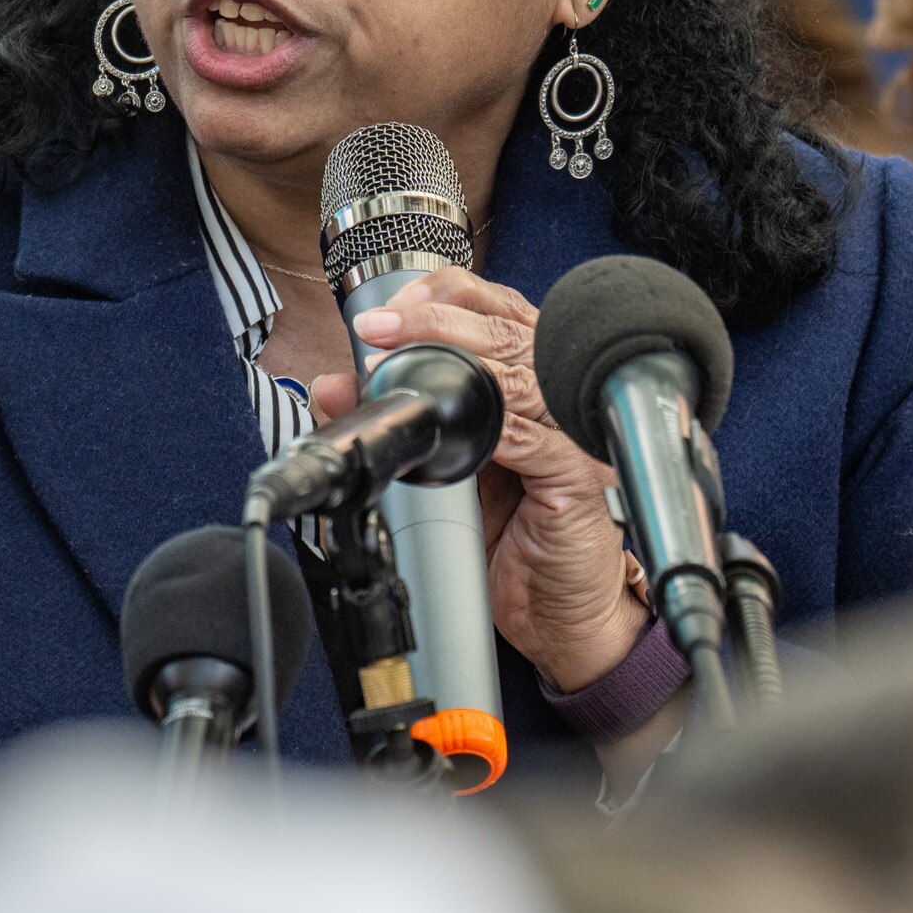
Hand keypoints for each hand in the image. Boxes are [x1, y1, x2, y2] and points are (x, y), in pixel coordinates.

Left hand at [326, 268, 648, 693]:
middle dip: (437, 319)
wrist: (561, 615)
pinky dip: (492, 423)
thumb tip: (336, 387)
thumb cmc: (510, 542)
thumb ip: (399, 426)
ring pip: (518, 372)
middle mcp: (555, 398)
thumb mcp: (441, 476)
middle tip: (381, 330)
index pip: (495, 312)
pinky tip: (459, 425)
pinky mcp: (577, 476)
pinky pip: (533, 436)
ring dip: (457, 358)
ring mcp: (571, 434)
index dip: (444, 297)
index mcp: (527, 383)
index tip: (387, 312)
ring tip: (403, 362)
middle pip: (506, 329)